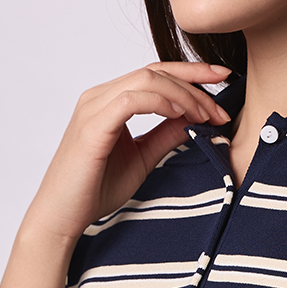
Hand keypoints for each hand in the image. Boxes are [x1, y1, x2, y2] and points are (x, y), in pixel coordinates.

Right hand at [21, 60, 230, 244]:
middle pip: (155, 71)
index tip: (223, 79)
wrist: (63, 215)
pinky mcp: (92, 125)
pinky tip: (182, 115)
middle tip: (222, 107)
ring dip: (184, 95)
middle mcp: (99, 96)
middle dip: (195, 84)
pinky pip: (132, 100)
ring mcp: (94, 107)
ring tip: (206, 115)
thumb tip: (195, 118)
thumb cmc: (95, 189)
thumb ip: (165, 134)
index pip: (156, 73)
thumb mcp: (143, 157)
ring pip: (147, 80)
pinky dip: (162, 102)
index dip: (192, 73)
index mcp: (110, 100)